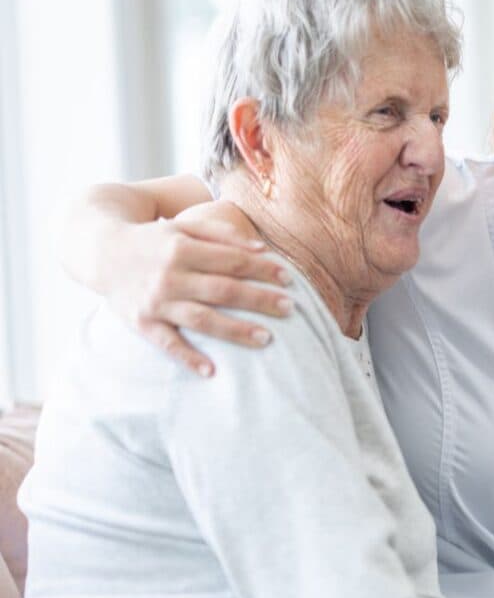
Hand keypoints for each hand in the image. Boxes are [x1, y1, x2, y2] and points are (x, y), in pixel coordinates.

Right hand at [106, 207, 291, 376]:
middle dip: (259, 300)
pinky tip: (212, 371)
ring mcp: (156, 301)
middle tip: (290, 309)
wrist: (100, 250)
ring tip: (268, 339)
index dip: (262, 270)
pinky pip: (168, 343)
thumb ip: (222, 234)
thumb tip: (262, 248)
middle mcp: (170, 275)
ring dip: (235, 330)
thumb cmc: (154, 240)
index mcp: (182, 247)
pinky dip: (188, 358)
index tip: (289, 280)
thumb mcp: (183, 226)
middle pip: (223, 290)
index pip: (232, 260)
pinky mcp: (141, 323)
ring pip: (202, 318)